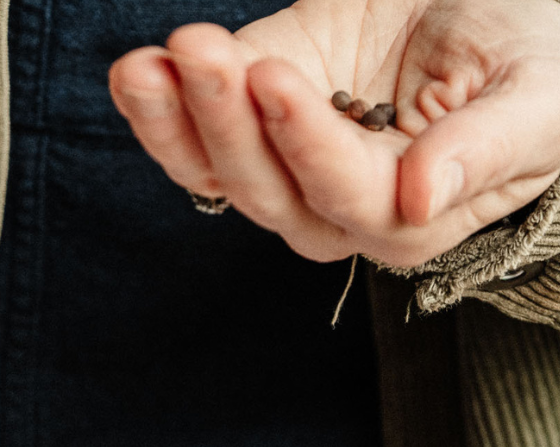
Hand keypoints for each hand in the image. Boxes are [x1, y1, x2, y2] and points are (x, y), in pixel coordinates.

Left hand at [108, 0, 559, 266]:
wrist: (496, 9)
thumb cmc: (538, 62)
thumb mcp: (539, 100)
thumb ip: (485, 152)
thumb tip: (420, 200)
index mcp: (407, 217)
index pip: (342, 192)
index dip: (302, 139)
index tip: (272, 77)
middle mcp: (332, 206)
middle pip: (264, 184)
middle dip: (225, 119)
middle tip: (202, 50)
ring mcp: (282, 161)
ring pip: (214, 165)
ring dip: (172, 119)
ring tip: (146, 67)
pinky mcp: (247, 114)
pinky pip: (189, 131)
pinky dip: (156, 107)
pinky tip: (135, 73)